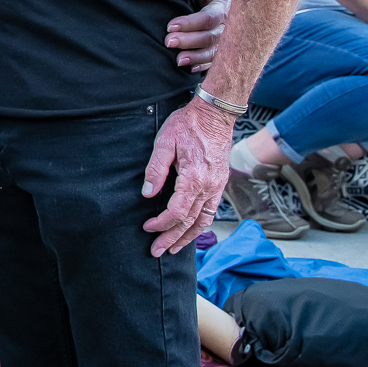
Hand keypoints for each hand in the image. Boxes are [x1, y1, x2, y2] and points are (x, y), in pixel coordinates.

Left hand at [140, 97, 234, 254]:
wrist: (215, 115)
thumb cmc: (188, 125)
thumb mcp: (164, 142)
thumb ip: (155, 170)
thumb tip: (148, 194)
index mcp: (195, 178)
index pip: (177, 211)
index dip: (161, 223)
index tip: (147, 228)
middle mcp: (209, 186)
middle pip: (190, 221)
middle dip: (172, 238)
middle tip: (157, 251)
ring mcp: (217, 186)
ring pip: (204, 220)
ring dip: (188, 237)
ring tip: (174, 248)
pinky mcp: (220, 184)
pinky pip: (211, 211)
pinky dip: (200, 225)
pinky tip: (191, 230)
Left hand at [166, 0, 229, 73]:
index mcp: (224, 7)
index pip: (209, 18)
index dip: (190, 23)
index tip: (171, 26)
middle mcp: (228, 25)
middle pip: (211, 37)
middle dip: (189, 40)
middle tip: (169, 42)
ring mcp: (227, 40)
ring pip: (214, 52)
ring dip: (195, 57)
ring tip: (178, 60)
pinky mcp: (222, 50)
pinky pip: (215, 61)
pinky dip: (203, 66)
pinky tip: (190, 69)